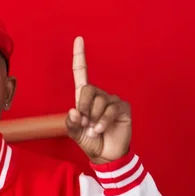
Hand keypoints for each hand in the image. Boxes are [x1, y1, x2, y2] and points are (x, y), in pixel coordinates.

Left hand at [66, 36, 131, 163]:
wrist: (106, 155)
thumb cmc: (90, 142)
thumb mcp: (75, 134)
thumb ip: (71, 123)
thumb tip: (73, 111)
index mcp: (85, 99)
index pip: (81, 74)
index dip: (79, 57)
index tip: (78, 39)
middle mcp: (99, 96)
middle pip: (88, 90)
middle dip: (83, 107)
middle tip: (83, 122)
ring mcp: (112, 101)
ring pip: (99, 102)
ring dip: (93, 119)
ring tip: (94, 130)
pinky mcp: (123, 108)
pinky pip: (111, 109)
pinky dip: (103, 121)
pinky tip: (100, 129)